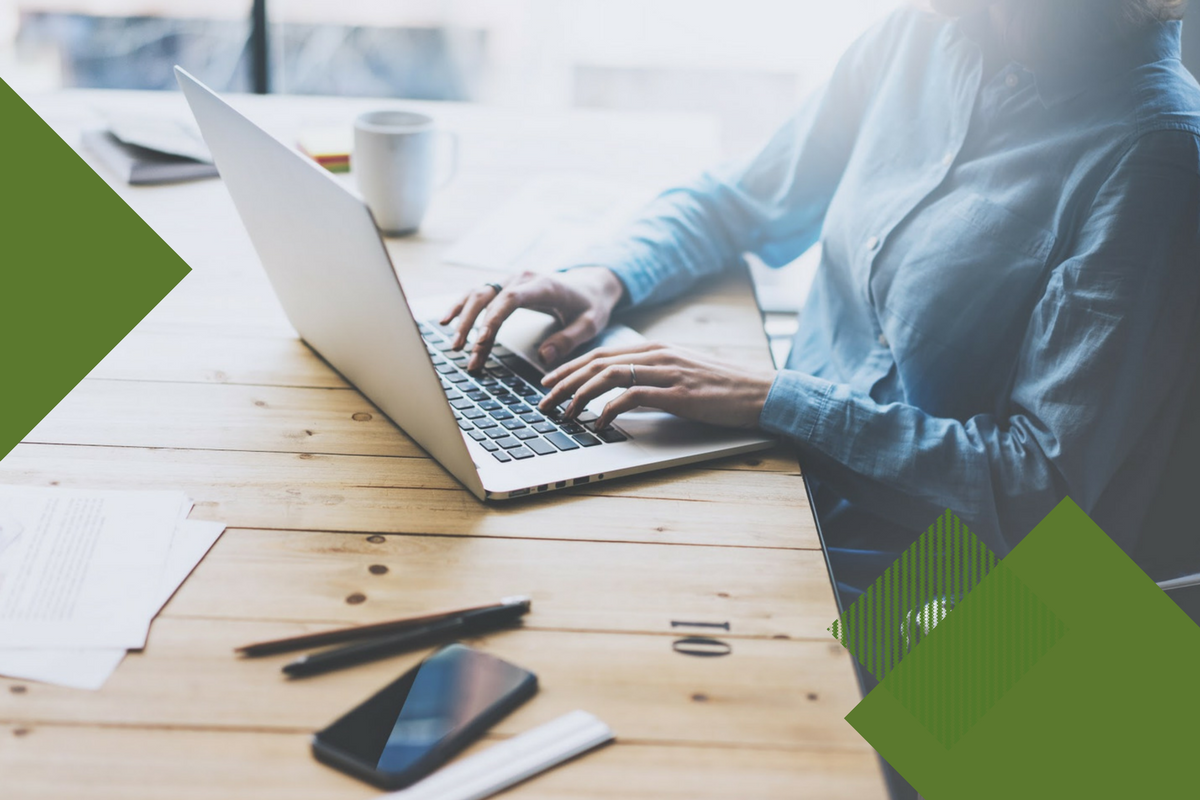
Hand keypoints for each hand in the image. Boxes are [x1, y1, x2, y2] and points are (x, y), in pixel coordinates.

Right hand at [440, 267, 625, 371]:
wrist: (591, 285)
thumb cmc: (590, 306)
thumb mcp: (589, 325)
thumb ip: (568, 340)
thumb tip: (544, 357)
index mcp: (544, 286)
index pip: (511, 299)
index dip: (493, 318)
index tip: (482, 341)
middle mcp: (523, 279)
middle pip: (488, 296)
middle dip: (473, 325)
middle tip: (466, 353)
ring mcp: (512, 280)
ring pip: (479, 294)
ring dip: (464, 319)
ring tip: (456, 347)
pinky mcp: (506, 286)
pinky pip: (479, 293)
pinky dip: (462, 306)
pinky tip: (447, 321)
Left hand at [538, 343, 776, 429]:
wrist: (759, 392)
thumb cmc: (722, 389)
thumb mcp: (682, 375)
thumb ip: (654, 377)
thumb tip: (623, 392)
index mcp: (656, 349)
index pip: (601, 354)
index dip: (570, 367)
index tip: (549, 382)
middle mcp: (657, 355)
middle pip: (597, 363)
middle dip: (564, 382)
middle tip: (543, 400)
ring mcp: (666, 372)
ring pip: (607, 376)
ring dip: (578, 395)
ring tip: (562, 412)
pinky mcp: (676, 393)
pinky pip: (631, 397)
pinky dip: (608, 408)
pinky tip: (597, 423)